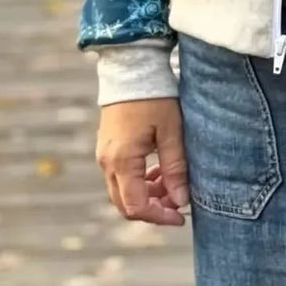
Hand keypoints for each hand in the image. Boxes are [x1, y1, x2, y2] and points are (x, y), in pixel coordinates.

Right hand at [96, 97, 189, 225]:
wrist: (132, 68)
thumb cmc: (154, 97)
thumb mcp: (171, 132)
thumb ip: (175, 167)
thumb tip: (181, 200)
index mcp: (123, 161)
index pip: (136, 207)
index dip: (159, 217)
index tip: (180, 216)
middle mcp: (107, 162)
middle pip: (126, 204)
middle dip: (153, 209)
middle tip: (178, 203)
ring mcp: (104, 155)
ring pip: (123, 191)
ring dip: (147, 195)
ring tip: (173, 184)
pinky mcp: (107, 147)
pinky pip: (121, 176)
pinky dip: (139, 181)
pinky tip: (159, 171)